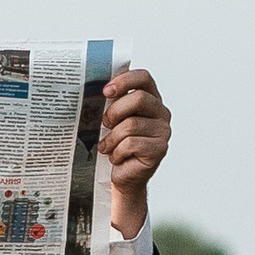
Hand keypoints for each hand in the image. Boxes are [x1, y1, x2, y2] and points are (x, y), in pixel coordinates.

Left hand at [100, 66, 168, 238]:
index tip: (106, 91)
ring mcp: (163, 131)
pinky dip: (117, 151)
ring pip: (131, 124)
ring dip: (112, 137)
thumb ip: (110, 103)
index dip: (125, 80)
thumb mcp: (112, 120)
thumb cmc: (115, 145)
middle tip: (105, 123)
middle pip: (139, 99)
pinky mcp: (159, 149)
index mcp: (150, 99)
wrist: (122, 176)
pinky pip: (132, 143)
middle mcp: (161, 113)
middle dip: (115, 111)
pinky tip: (115, 157)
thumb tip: (91, 90)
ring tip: (107, 146)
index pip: (144, 78)